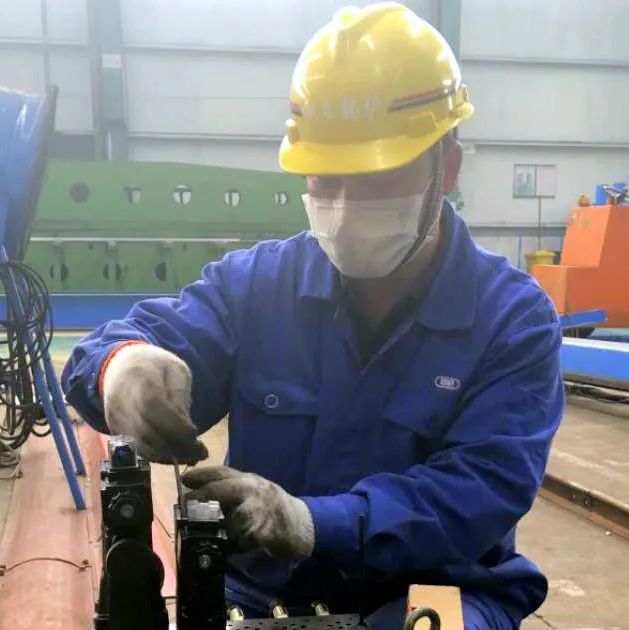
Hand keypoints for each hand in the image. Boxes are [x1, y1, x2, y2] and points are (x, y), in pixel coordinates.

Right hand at [102, 344, 207, 463]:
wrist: (120, 366)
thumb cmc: (155, 366)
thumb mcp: (176, 370)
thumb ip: (180, 396)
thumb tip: (187, 429)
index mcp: (139, 378)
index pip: (153, 407)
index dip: (174, 425)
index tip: (195, 434)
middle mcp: (121, 401)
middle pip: (147, 432)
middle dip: (176, 445)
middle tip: (201, 452)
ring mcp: (115, 418)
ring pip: (142, 445)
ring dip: (169, 454)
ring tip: (193, 454)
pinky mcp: (115, 430)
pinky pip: (137, 448)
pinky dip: (159, 454)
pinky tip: (176, 453)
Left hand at [182, 466, 313, 557]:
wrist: (299, 524)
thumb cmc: (270, 506)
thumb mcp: (252, 491)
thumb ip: (229, 489)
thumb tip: (194, 493)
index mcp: (249, 480)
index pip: (223, 471)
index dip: (202, 474)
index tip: (184, 480)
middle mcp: (255, 490)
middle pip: (225, 488)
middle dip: (204, 495)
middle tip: (187, 503)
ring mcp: (261, 510)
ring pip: (232, 518)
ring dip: (219, 527)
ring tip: (209, 533)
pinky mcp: (265, 531)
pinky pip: (242, 539)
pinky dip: (233, 545)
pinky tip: (231, 547)